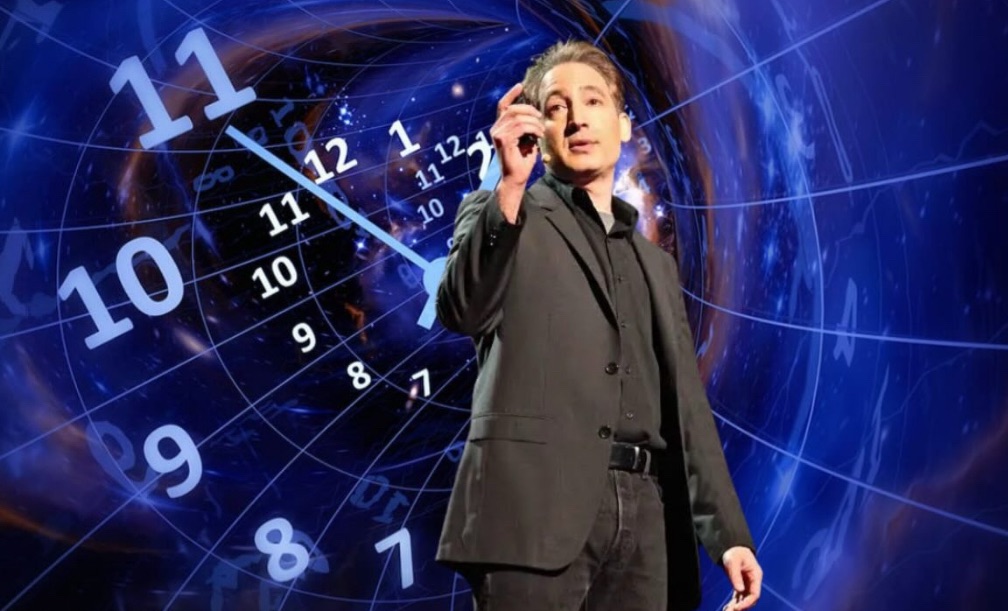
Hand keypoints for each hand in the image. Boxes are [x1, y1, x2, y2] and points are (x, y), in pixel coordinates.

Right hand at [490, 83, 543, 222]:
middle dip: (530, 110)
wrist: (515, 178)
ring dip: (534, 123)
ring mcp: (497, 134)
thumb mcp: (526, 140)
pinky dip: (533, 129)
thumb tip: (535, 116)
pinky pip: (521, 127)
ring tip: (541, 132)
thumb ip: (527, 127)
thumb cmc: (522, 161)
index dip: (511, 94)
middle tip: (541, 118)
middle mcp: (496, 129)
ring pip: (518, 117)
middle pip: (513, 109)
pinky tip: (538, 135)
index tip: (520, 85)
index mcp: (500, 128)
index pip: (503, 106)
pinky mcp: (502, 140)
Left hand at [721, 546, 761, 609]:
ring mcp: (748, 583)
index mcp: (756, 575)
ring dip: (737, 606)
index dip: (747, 602)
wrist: (732, 547)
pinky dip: (734, 602)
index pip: (755, 594)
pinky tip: (728, 607)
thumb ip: (736, 575)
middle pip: (750, 599)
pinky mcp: (741, 584)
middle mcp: (753, 581)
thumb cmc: (734, 552)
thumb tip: (739, 590)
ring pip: (745, 599)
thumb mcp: (733, 562)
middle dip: (742, 606)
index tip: (737, 607)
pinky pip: (739, 596)